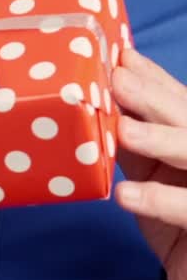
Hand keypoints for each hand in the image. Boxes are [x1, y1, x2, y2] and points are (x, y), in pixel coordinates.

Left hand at [113, 47, 186, 279]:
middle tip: (119, 81)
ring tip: (123, 130)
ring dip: (161, 140)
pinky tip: (126, 196)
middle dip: (155, 100)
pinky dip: (160, 200)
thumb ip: (136, 143)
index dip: (156, 79)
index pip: (182, 103)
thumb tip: (100, 101)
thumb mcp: (153, 175)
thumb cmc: (175, 222)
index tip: (123, 57)